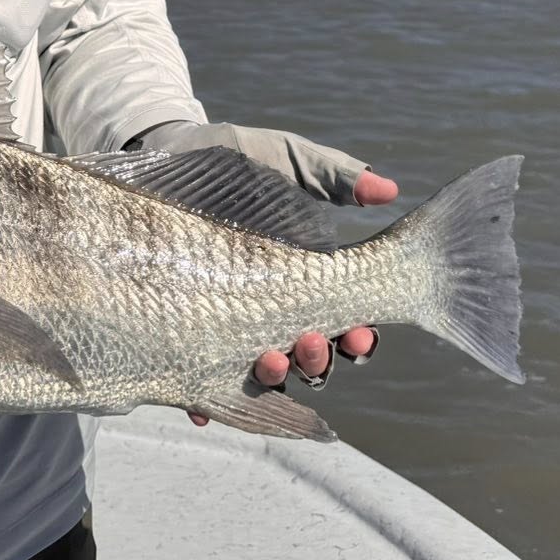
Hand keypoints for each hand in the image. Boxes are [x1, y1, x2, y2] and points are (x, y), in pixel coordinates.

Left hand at [130, 122, 398, 422]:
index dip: (359, 336)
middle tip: (311, 340)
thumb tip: (390, 187)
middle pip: (312, 358)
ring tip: (270, 359)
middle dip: (319, 360)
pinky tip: (202, 408)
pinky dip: (204, 403)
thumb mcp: (288, 160)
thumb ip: (337, 176)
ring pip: (264, 374)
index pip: (346, 322)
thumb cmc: (237, 158)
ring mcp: (231, 325)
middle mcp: (274, 310)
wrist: (169, 152)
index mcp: (308, 280)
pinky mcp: (186, 330)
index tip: (360, 328)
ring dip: (274, 378)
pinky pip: (198, 379)